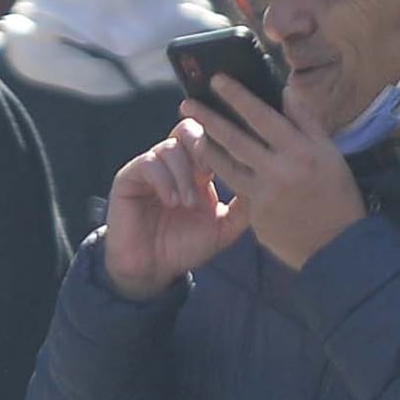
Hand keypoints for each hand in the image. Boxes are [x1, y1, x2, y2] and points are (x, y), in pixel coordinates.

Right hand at [99, 127, 254, 299]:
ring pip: (170, 147)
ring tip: (187, 203)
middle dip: (201, 145)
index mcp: (198, 170)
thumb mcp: (224, 227)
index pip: (211, 139)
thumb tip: (269, 184)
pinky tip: (171, 201)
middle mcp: (174, 164)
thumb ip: (245, 207)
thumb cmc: (186, 247)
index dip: (224, 146)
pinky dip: (164, 180)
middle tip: (209, 172)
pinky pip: (149, 163)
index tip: (235, 164)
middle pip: (189, 129)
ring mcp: (151, 169)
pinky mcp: (129, 178)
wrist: (152, 270)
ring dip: (183, 175)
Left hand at [188, 77, 368, 271]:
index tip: (217, 80)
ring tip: (192, 135)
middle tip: (185, 105)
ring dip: (206, 148)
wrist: (338, 245)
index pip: (262, 116)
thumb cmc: (337, 193)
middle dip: (207, 119)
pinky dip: (226, 176)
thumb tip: (285, 89)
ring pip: (225, 166)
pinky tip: (214, 165)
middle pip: (234, 140)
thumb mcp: (330, 153)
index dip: (237, 96)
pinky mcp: (254, 217)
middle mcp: (279, 172)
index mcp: (301, 151)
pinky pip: (237, 191)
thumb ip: (305, 120)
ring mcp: (264, 196)